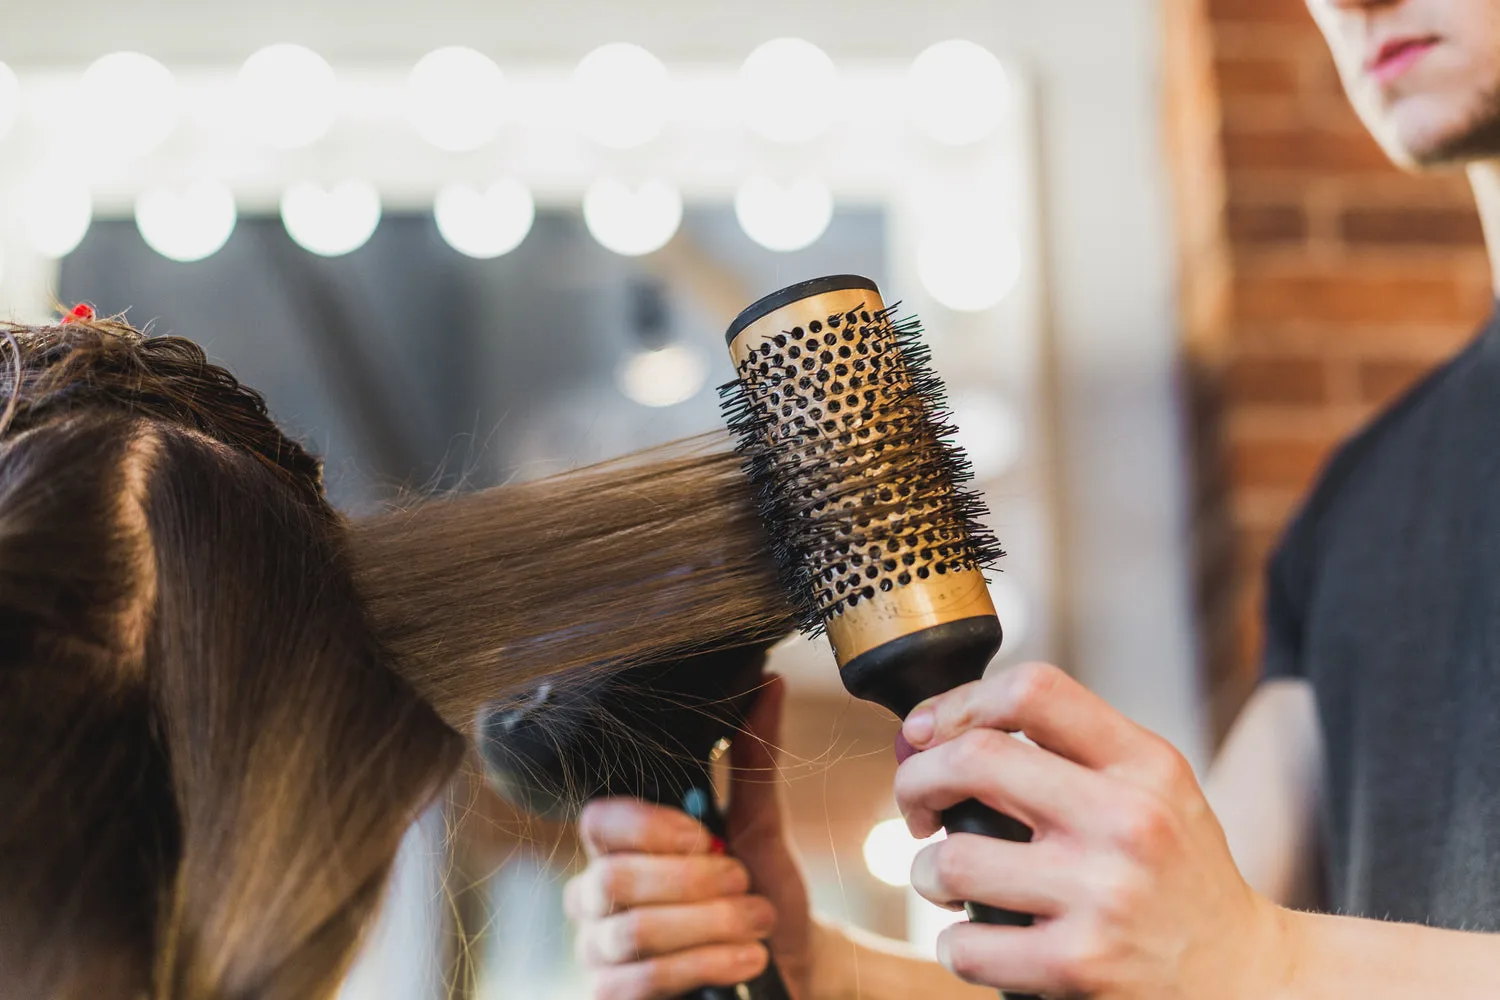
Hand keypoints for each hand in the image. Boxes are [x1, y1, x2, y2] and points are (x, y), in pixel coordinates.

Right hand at [564, 675, 812, 999]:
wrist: (790, 960)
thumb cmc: (761, 888)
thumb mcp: (761, 824)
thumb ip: (753, 758)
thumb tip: (768, 684)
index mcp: (619, 843)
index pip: (598, 821)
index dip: (649, 827)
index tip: (708, 835)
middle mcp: (595, 894)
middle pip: (615, 880)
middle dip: (695, 883)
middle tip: (747, 882)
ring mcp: (599, 951)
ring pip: (635, 933)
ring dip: (713, 926)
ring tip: (760, 919)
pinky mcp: (614, 996)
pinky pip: (640, 984)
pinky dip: (706, 965)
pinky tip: (748, 958)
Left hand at [895, 662, 1294, 998]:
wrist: (1247, 980)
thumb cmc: (1180, 876)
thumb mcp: (1156, 788)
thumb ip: (1067, 751)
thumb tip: (929, 734)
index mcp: (1143, 763)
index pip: (1032, 691)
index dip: (957, 703)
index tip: (927, 731)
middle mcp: (1127, 820)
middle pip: (974, 759)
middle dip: (917, 780)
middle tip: (915, 805)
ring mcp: (1104, 895)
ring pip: (954, 858)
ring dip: (926, 870)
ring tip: (945, 878)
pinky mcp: (1081, 966)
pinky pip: (967, 944)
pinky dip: (954, 942)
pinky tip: (978, 936)